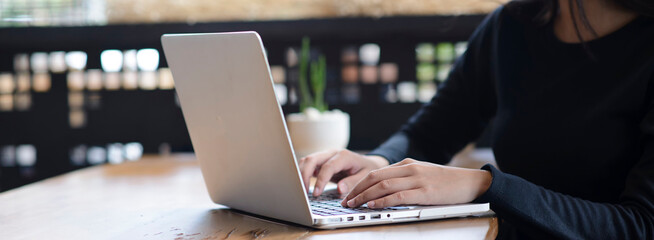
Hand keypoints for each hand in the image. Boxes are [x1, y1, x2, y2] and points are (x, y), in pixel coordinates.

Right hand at [298, 149, 388, 195]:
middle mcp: (332, 153)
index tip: (316, 194)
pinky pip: (308, 165)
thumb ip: (352, 182)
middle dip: (304, 175)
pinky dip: (302, 173)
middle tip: (303, 192)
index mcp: (344, 156)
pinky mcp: (321, 161)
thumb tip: (339, 189)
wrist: (367, 164)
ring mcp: (325, 156)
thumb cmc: (367, 170)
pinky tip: (302, 185)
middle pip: (312, 159)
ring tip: (301, 190)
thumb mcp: (365, 177)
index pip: (327, 166)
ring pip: (307, 160)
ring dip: (301, 174)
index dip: (320, 180)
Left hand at [341, 158, 491, 208]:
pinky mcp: (425, 192)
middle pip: (374, 177)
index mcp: (406, 164)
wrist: (472, 182)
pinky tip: (373, 206)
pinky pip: (399, 195)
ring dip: (365, 196)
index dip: (358, 184)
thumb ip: (404, 178)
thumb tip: (384, 190)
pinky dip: (383, 201)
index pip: (375, 172)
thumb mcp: (422, 174)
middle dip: (356, 190)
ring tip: (353, 205)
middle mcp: (409, 169)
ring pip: (383, 185)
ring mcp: (417, 179)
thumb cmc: (447, 182)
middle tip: (345, 201)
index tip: (348, 194)